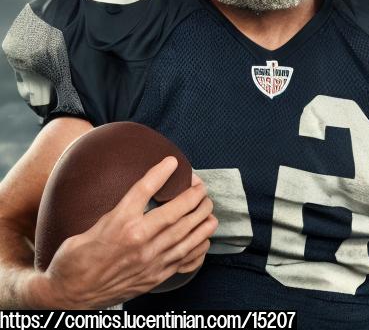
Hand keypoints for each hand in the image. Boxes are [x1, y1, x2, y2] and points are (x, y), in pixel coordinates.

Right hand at [38, 157, 217, 308]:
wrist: (70, 293)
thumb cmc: (75, 259)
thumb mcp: (91, 227)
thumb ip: (119, 213)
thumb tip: (140, 197)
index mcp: (120, 225)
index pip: (145, 190)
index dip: (161, 173)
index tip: (172, 162)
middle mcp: (140, 241)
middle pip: (178, 212)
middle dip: (195, 197)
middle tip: (201, 188)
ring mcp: (151, 261)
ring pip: (189, 236)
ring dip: (204, 220)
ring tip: (209, 210)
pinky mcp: (156, 277)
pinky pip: (187, 261)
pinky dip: (200, 248)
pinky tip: (204, 240)